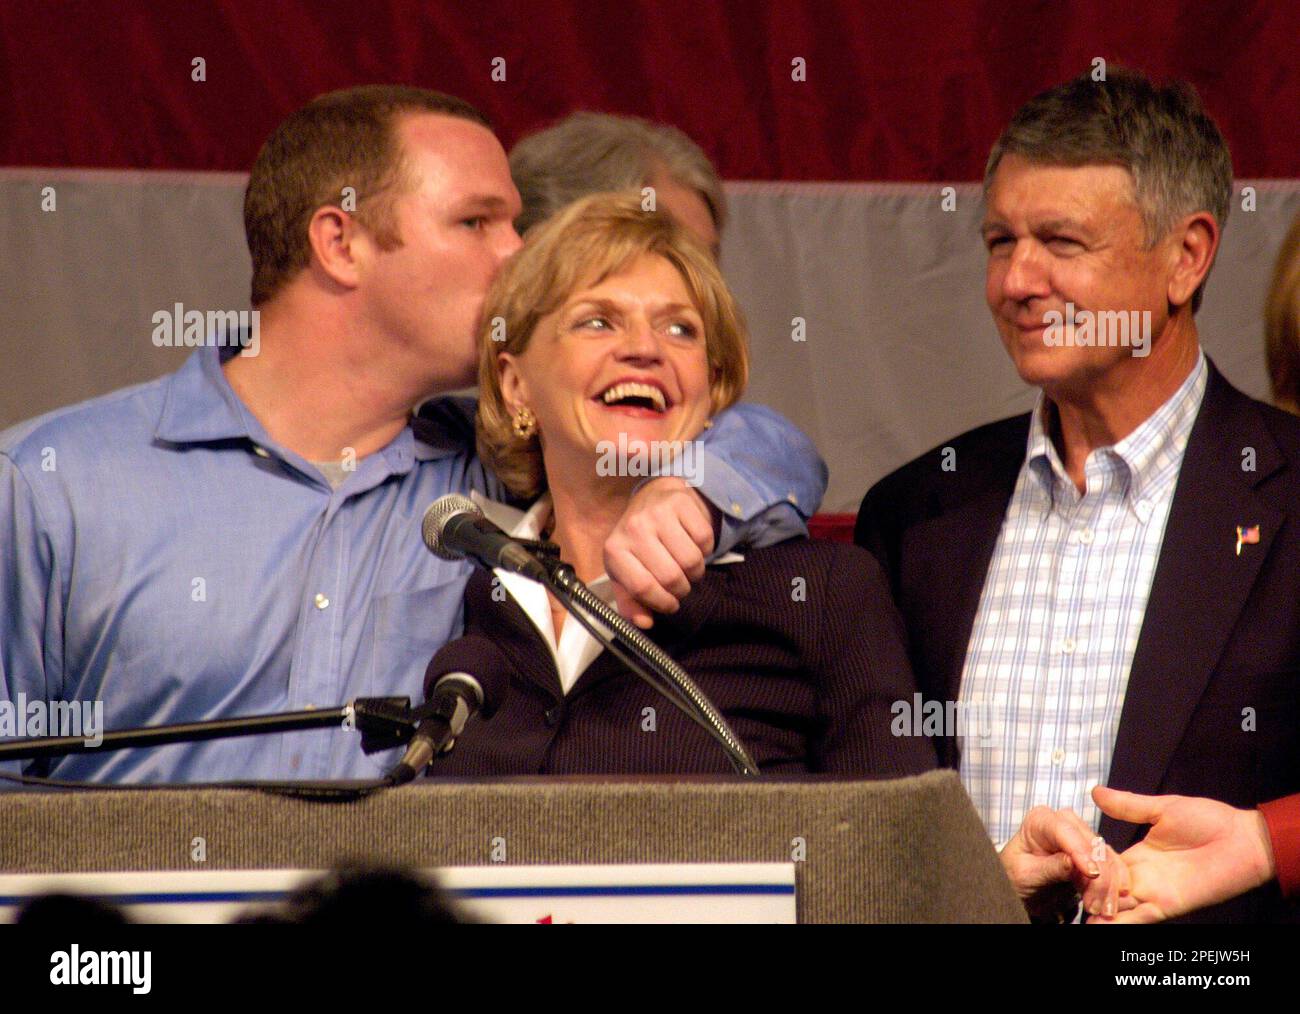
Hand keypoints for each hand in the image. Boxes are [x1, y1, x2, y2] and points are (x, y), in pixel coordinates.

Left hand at [604, 477, 714, 628]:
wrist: (653, 498)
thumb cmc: (639, 543)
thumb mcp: (626, 573)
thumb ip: (631, 602)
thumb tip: (644, 623)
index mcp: (614, 550)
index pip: (642, 587)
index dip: (662, 603)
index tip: (671, 605)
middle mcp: (633, 528)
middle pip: (670, 576)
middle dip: (682, 589)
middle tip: (681, 586)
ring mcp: (657, 512)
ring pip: (691, 560)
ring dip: (696, 572)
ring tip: (688, 567)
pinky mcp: (680, 502)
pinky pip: (705, 539)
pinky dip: (706, 549)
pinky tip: (694, 546)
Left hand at [1000, 805, 1130, 919]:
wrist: (1022, 886)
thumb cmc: (1016, 875)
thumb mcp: (1026, 874)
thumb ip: (1050, 867)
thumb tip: (1073, 862)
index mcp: (1039, 820)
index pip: (1063, 830)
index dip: (1080, 851)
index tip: (1092, 873)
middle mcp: (1064, 822)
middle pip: (1091, 844)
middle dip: (1099, 876)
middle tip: (1098, 906)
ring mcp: (1082, 836)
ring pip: (1106, 857)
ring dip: (1110, 886)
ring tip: (1104, 911)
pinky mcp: (1094, 853)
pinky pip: (1112, 867)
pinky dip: (1115, 887)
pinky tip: (1112, 904)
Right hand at [1086, 786, 1275, 923]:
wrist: (1243, 840)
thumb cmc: (1209, 820)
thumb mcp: (1162, 808)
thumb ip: (1128, 805)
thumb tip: (1095, 792)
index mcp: (1138, 855)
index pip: (1103, 865)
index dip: (1085, 866)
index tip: (1064, 864)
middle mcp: (1142, 877)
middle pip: (1106, 888)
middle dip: (1087, 892)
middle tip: (1067, 892)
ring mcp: (1154, 893)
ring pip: (1118, 907)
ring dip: (1099, 911)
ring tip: (1077, 915)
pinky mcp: (1168, 905)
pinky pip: (1139, 918)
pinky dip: (1120, 924)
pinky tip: (1100, 925)